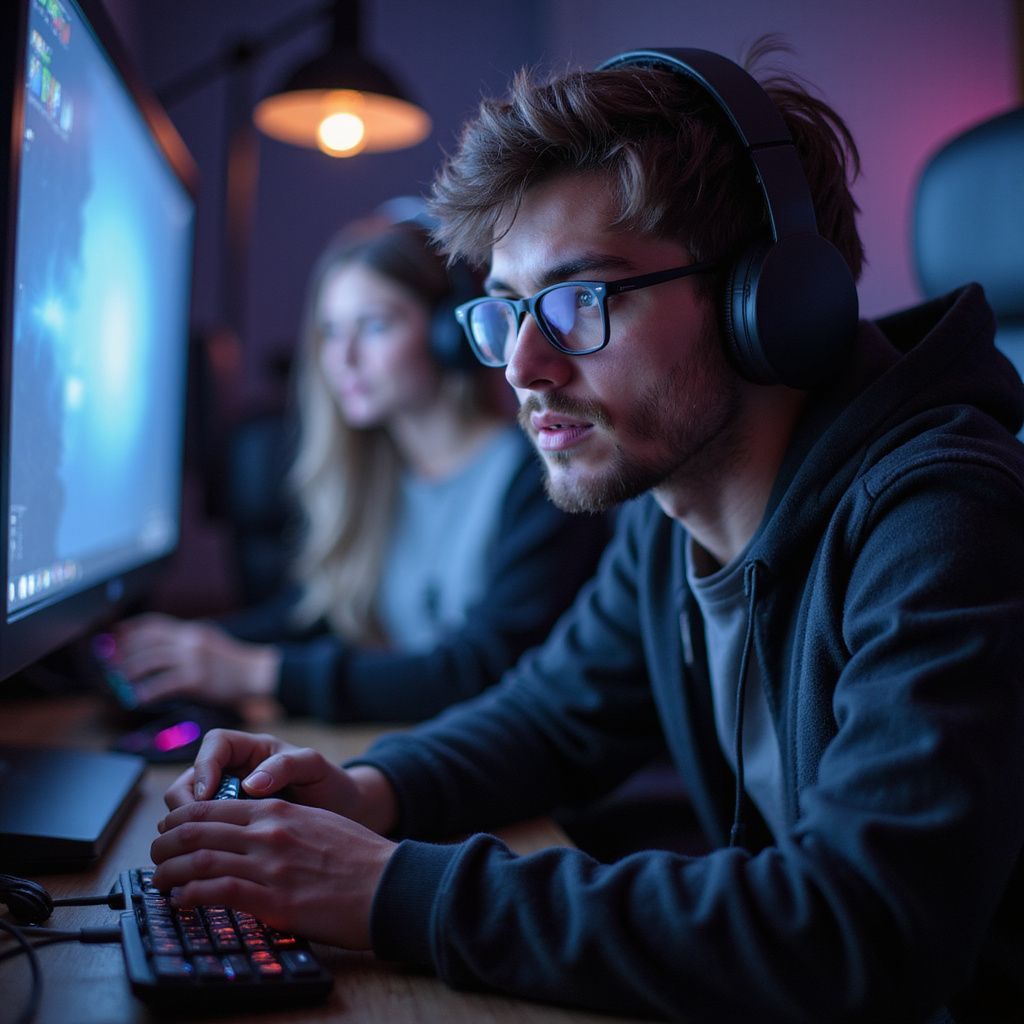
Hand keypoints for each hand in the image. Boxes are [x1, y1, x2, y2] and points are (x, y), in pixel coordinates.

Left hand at [112, 613, 280, 709]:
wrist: (257, 674)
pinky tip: (137, 698)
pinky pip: (163, 684)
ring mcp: (193, 659)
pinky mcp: (196, 679)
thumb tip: (160, 649)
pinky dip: (146, 692)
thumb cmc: (234, 664)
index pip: (154, 623)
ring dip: (129, 672)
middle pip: (147, 641)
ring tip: (118, 682)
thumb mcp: (210, 642)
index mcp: (192, 631)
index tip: (113, 636)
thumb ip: (187, 643)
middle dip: (124, 652)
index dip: (130, 629)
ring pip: (150, 661)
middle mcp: (190, 640)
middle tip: (109, 663)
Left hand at [151, 796, 395, 948]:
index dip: (180, 819)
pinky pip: (218, 893)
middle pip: (196, 830)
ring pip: (198, 861)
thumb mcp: (318, 823)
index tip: (169, 831)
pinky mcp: (275, 899)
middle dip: (165, 844)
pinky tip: (183, 902)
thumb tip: (254, 836)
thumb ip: (284, 824)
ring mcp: (270, 864)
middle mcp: (269, 831)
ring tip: (160, 882)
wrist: (389, 883)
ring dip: (168, 873)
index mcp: (279, 810)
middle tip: (156, 857)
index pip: (212, 807)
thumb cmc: (360, 857)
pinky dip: (191, 897)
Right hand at [164, 728, 397, 835]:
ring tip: (205, 853)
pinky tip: (212, 866)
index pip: (215, 745)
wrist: (343, 815)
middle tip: (197, 833)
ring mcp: (227, 803)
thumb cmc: (329, 784)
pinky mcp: (228, 830)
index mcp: (251, 750)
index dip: (205, 767)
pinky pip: (203, 836)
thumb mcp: (314, 768)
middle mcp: (233, 773)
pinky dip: (202, 849)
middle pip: (190, 781)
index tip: (207, 796)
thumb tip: (252, 783)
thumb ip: (286, 767)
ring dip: (192, 831)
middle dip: (188, 806)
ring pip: (190, 812)